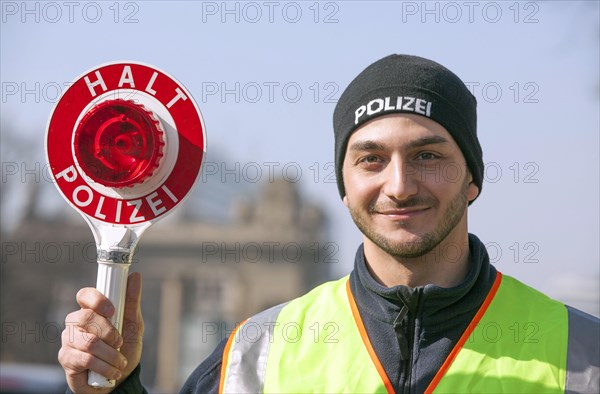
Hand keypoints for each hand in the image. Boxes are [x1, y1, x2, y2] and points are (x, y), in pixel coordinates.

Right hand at [58, 272, 143, 392]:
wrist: (119, 379)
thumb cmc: (124, 349)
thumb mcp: (133, 325)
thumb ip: (131, 302)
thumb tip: (135, 276)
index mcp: (91, 310)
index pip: (84, 295)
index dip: (97, 300)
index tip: (112, 311)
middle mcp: (76, 323)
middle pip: (85, 317)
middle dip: (108, 332)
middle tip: (120, 342)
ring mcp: (68, 340)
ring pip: (88, 341)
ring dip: (110, 354)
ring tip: (120, 362)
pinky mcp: (66, 359)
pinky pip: (85, 359)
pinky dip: (104, 366)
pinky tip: (112, 372)